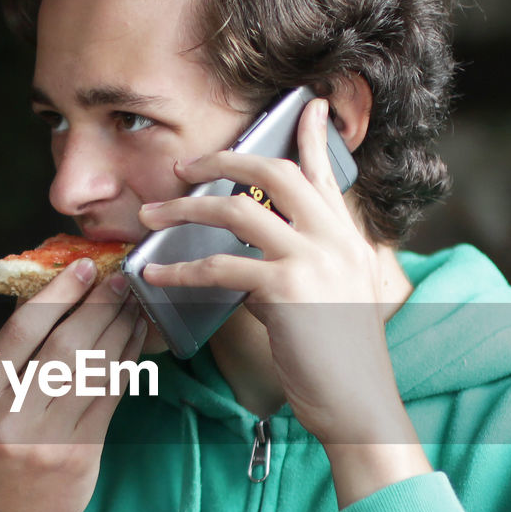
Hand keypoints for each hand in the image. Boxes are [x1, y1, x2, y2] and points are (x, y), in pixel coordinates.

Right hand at [0, 260, 145, 511]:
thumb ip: (8, 364)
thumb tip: (56, 302)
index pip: (22, 330)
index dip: (58, 294)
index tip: (84, 268)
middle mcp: (8, 415)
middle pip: (65, 346)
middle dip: (99, 306)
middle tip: (124, 280)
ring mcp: (45, 439)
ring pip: (93, 371)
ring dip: (121, 332)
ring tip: (136, 306)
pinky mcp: (78, 457)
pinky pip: (109, 400)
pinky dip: (126, 367)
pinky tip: (137, 345)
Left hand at [138, 98, 406, 450]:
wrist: (360, 405)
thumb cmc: (340, 365)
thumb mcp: (334, 304)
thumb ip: (299, 274)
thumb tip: (252, 269)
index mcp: (348, 241)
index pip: (327, 175)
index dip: (314, 137)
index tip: (310, 106)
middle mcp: (335, 240)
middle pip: (275, 173)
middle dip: (224, 161)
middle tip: (185, 167)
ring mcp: (314, 260)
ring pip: (239, 210)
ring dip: (186, 210)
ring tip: (151, 216)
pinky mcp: (289, 290)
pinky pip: (221, 267)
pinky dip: (182, 270)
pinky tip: (157, 274)